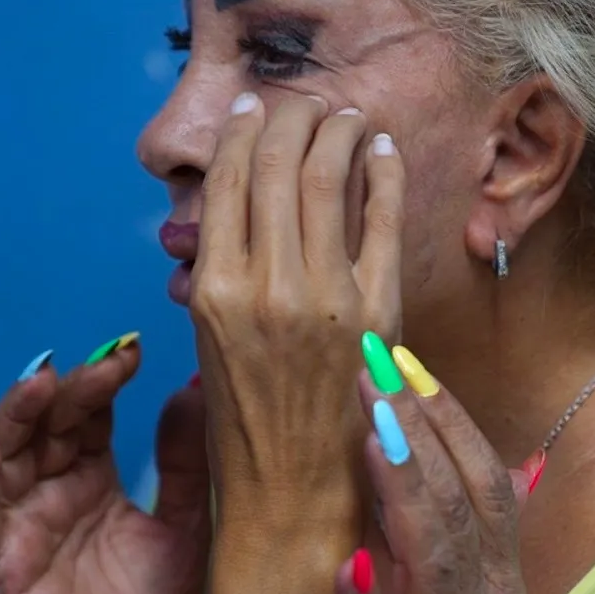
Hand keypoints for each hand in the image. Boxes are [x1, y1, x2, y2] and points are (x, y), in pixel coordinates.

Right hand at [0, 340, 211, 593]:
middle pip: (45, 424)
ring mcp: (22, 521)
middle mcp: (52, 489)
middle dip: (69, 389)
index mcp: (92, 475)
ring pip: (2, 454)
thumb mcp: (186, 520)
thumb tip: (196, 384)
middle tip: (103, 365)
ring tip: (41, 384)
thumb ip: (186, 458)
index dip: (102, 379)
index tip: (131, 350)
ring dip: (15, 416)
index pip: (88, 414)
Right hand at [189, 92, 405, 593]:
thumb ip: (223, 268)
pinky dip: (383, 174)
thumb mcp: (210, 337)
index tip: (260, 106)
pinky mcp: (377, 312)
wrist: (291, 493)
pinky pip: (383, 220)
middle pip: (281, 163)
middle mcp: (264, 284)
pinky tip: (382, 150)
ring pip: (330, 178)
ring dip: (341, 131)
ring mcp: (324, 296)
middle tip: (310, 101)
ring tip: (349, 114)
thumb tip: (243, 201)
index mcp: (212, 287)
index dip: (248, 130)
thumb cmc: (247, 418)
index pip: (230, 178)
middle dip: (298, 116)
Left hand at [333, 349, 537, 593]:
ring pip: (440, 555)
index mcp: (500, 572)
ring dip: (405, 490)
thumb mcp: (485, 590)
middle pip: (466, 502)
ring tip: (369, 433)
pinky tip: (344, 569)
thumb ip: (497, 528)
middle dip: (422, 430)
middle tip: (375, 369)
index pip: (488, 479)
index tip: (409, 362)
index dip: (453, 419)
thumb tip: (533, 463)